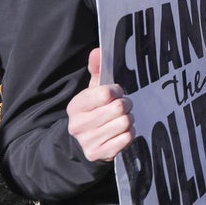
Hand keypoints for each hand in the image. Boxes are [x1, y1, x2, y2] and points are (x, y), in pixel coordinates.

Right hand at [66, 48, 133, 162]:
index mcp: (75, 106)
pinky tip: (121, 133)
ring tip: (121, 119)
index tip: (115, 93)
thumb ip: (97, 71)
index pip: (106, 93)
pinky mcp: (99, 154)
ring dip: (128, 120)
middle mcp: (78, 124)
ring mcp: (88, 141)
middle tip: (122, 107)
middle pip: (119, 108)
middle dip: (126, 105)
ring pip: (125, 123)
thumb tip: (98, 50)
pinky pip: (127, 138)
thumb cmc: (93, 112)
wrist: (83, 144)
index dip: (116, 91)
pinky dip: (129, 134)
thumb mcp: (92, 92)